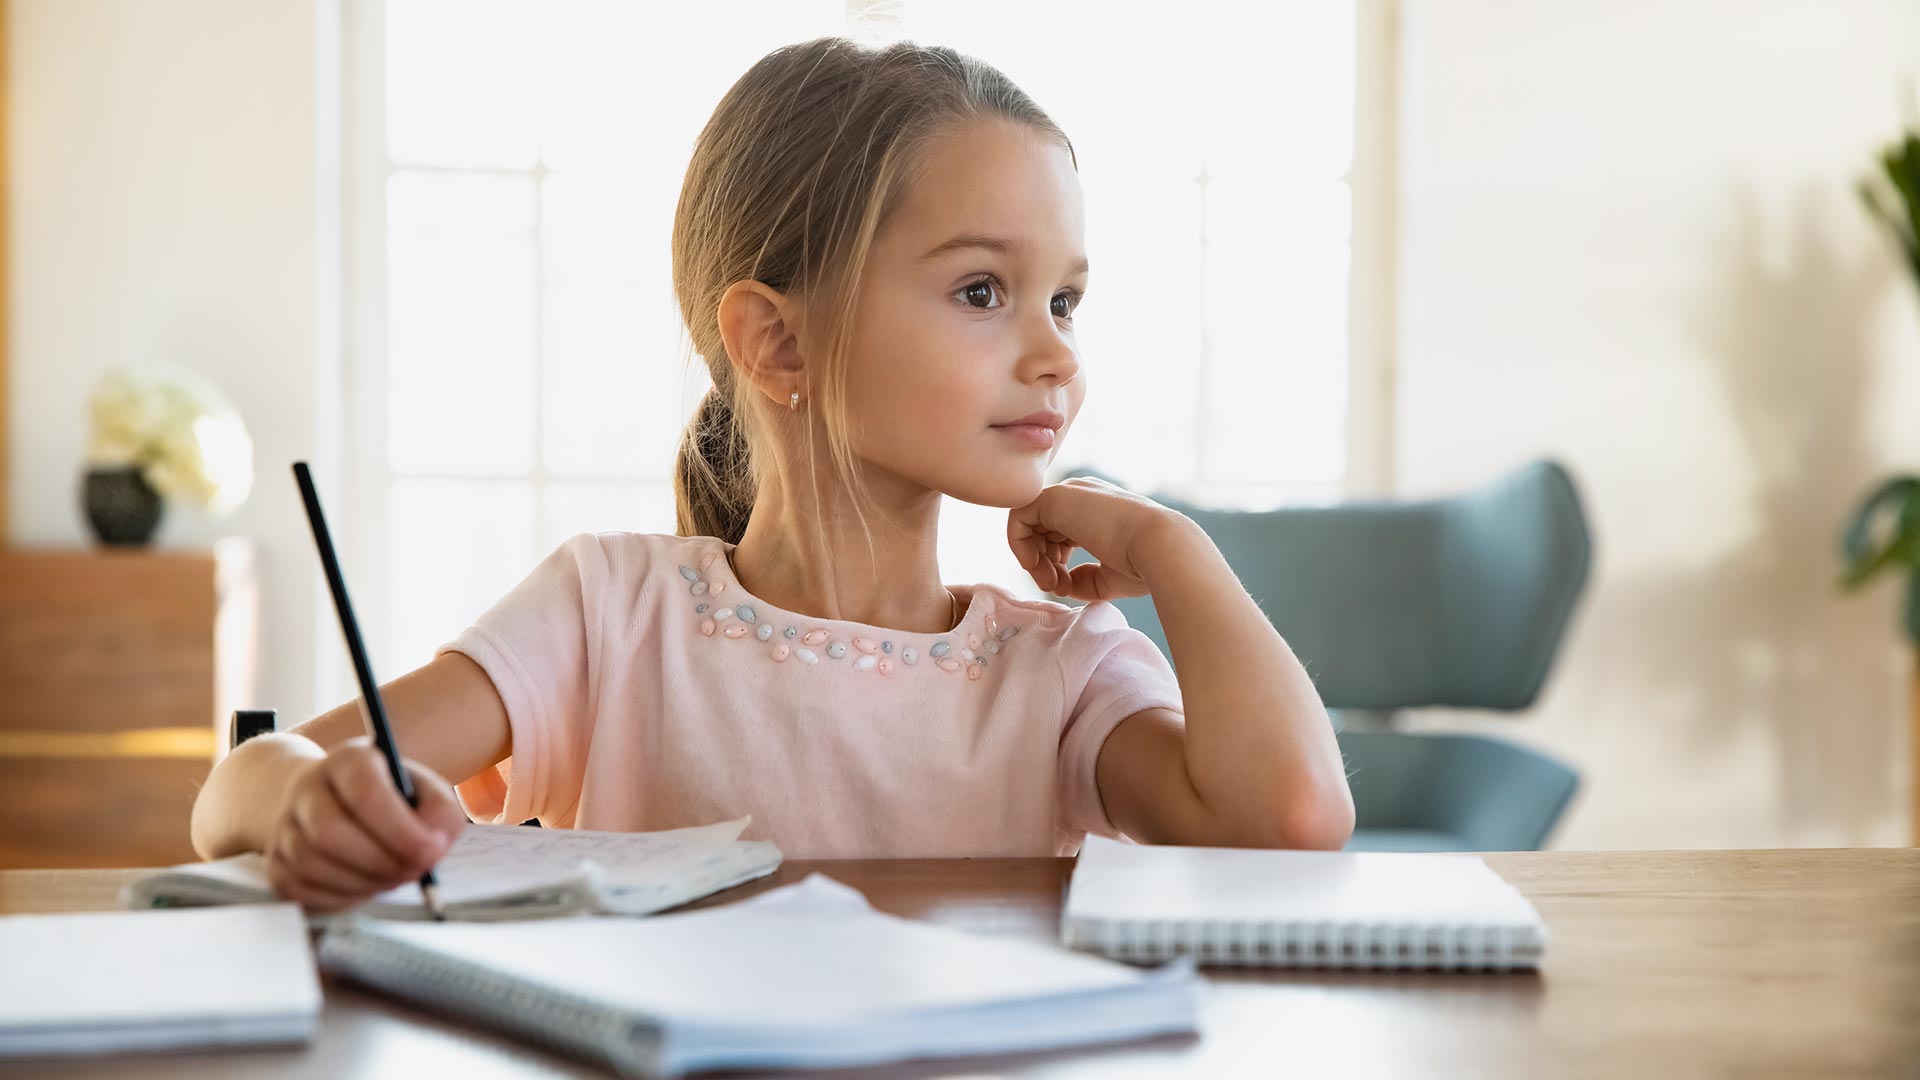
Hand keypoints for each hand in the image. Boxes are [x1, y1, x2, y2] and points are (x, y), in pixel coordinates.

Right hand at [263, 736, 467, 911]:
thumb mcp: (421, 789)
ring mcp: (284, 826)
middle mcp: (307, 788)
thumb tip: (434, 844)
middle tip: (414, 871)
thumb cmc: (387, 797)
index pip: (364, 792)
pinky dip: (341, 896)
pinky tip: (366, 885)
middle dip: (380, 861)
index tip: (433, 850)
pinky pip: (302, 891)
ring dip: (363, 882)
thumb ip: (440, 811)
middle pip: (330, 832)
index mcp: (348, 760)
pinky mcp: (275, 863)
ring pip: (313, 864)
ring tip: (393, 876)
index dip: (400, 829)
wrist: (327, 801)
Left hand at [1007, 476, 1183, 601]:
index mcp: (1096, 508)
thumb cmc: (1142, 564)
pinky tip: (1036, 566)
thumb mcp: (1109, 576)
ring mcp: (1066, 493)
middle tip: (1055, 586)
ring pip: (1027, 525)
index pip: (1059, 531)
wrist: (1158, 546)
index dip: (1055, 562)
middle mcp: (1080, 495)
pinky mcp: (1053, 498)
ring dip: (1032, 560)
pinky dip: (1019, 546)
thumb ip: (1084, 578)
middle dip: (1042, 563)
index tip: (1065, 586)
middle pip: (1041, 529)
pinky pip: (1017, 519)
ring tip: (1051, 582)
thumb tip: (1064, 584)